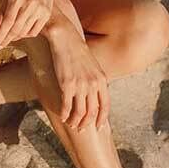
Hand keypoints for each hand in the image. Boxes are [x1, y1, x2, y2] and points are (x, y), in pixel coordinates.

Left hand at [0, 0, 57, 48]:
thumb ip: (0, 14)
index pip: (7, 22)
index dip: (0, 36)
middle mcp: (29, 4)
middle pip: (15, 29)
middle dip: (5, 40)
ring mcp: (40, 9)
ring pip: (24, 32)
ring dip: (15, 37)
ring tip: (9, 37)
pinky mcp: (47, 13)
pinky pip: (34, 31)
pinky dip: (26, 35)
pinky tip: (21, 32)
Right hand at [43, 0, 109, 130]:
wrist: (66, 38)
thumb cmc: (76, 50)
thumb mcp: (92, 65)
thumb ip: (95, 80)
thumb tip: (94, 94)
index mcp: (102, 80)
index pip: (105, 106)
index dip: (101, 119)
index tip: (98, 127)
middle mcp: (93, 84)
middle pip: (92, 112)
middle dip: (87, 123)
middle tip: (80, 129)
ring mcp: (81, 85)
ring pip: (80, 112)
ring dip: (76, 121)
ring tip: (71, 124)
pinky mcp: (67, 85)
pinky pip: (67, 106)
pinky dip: (65, 114)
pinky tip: (63, 116)